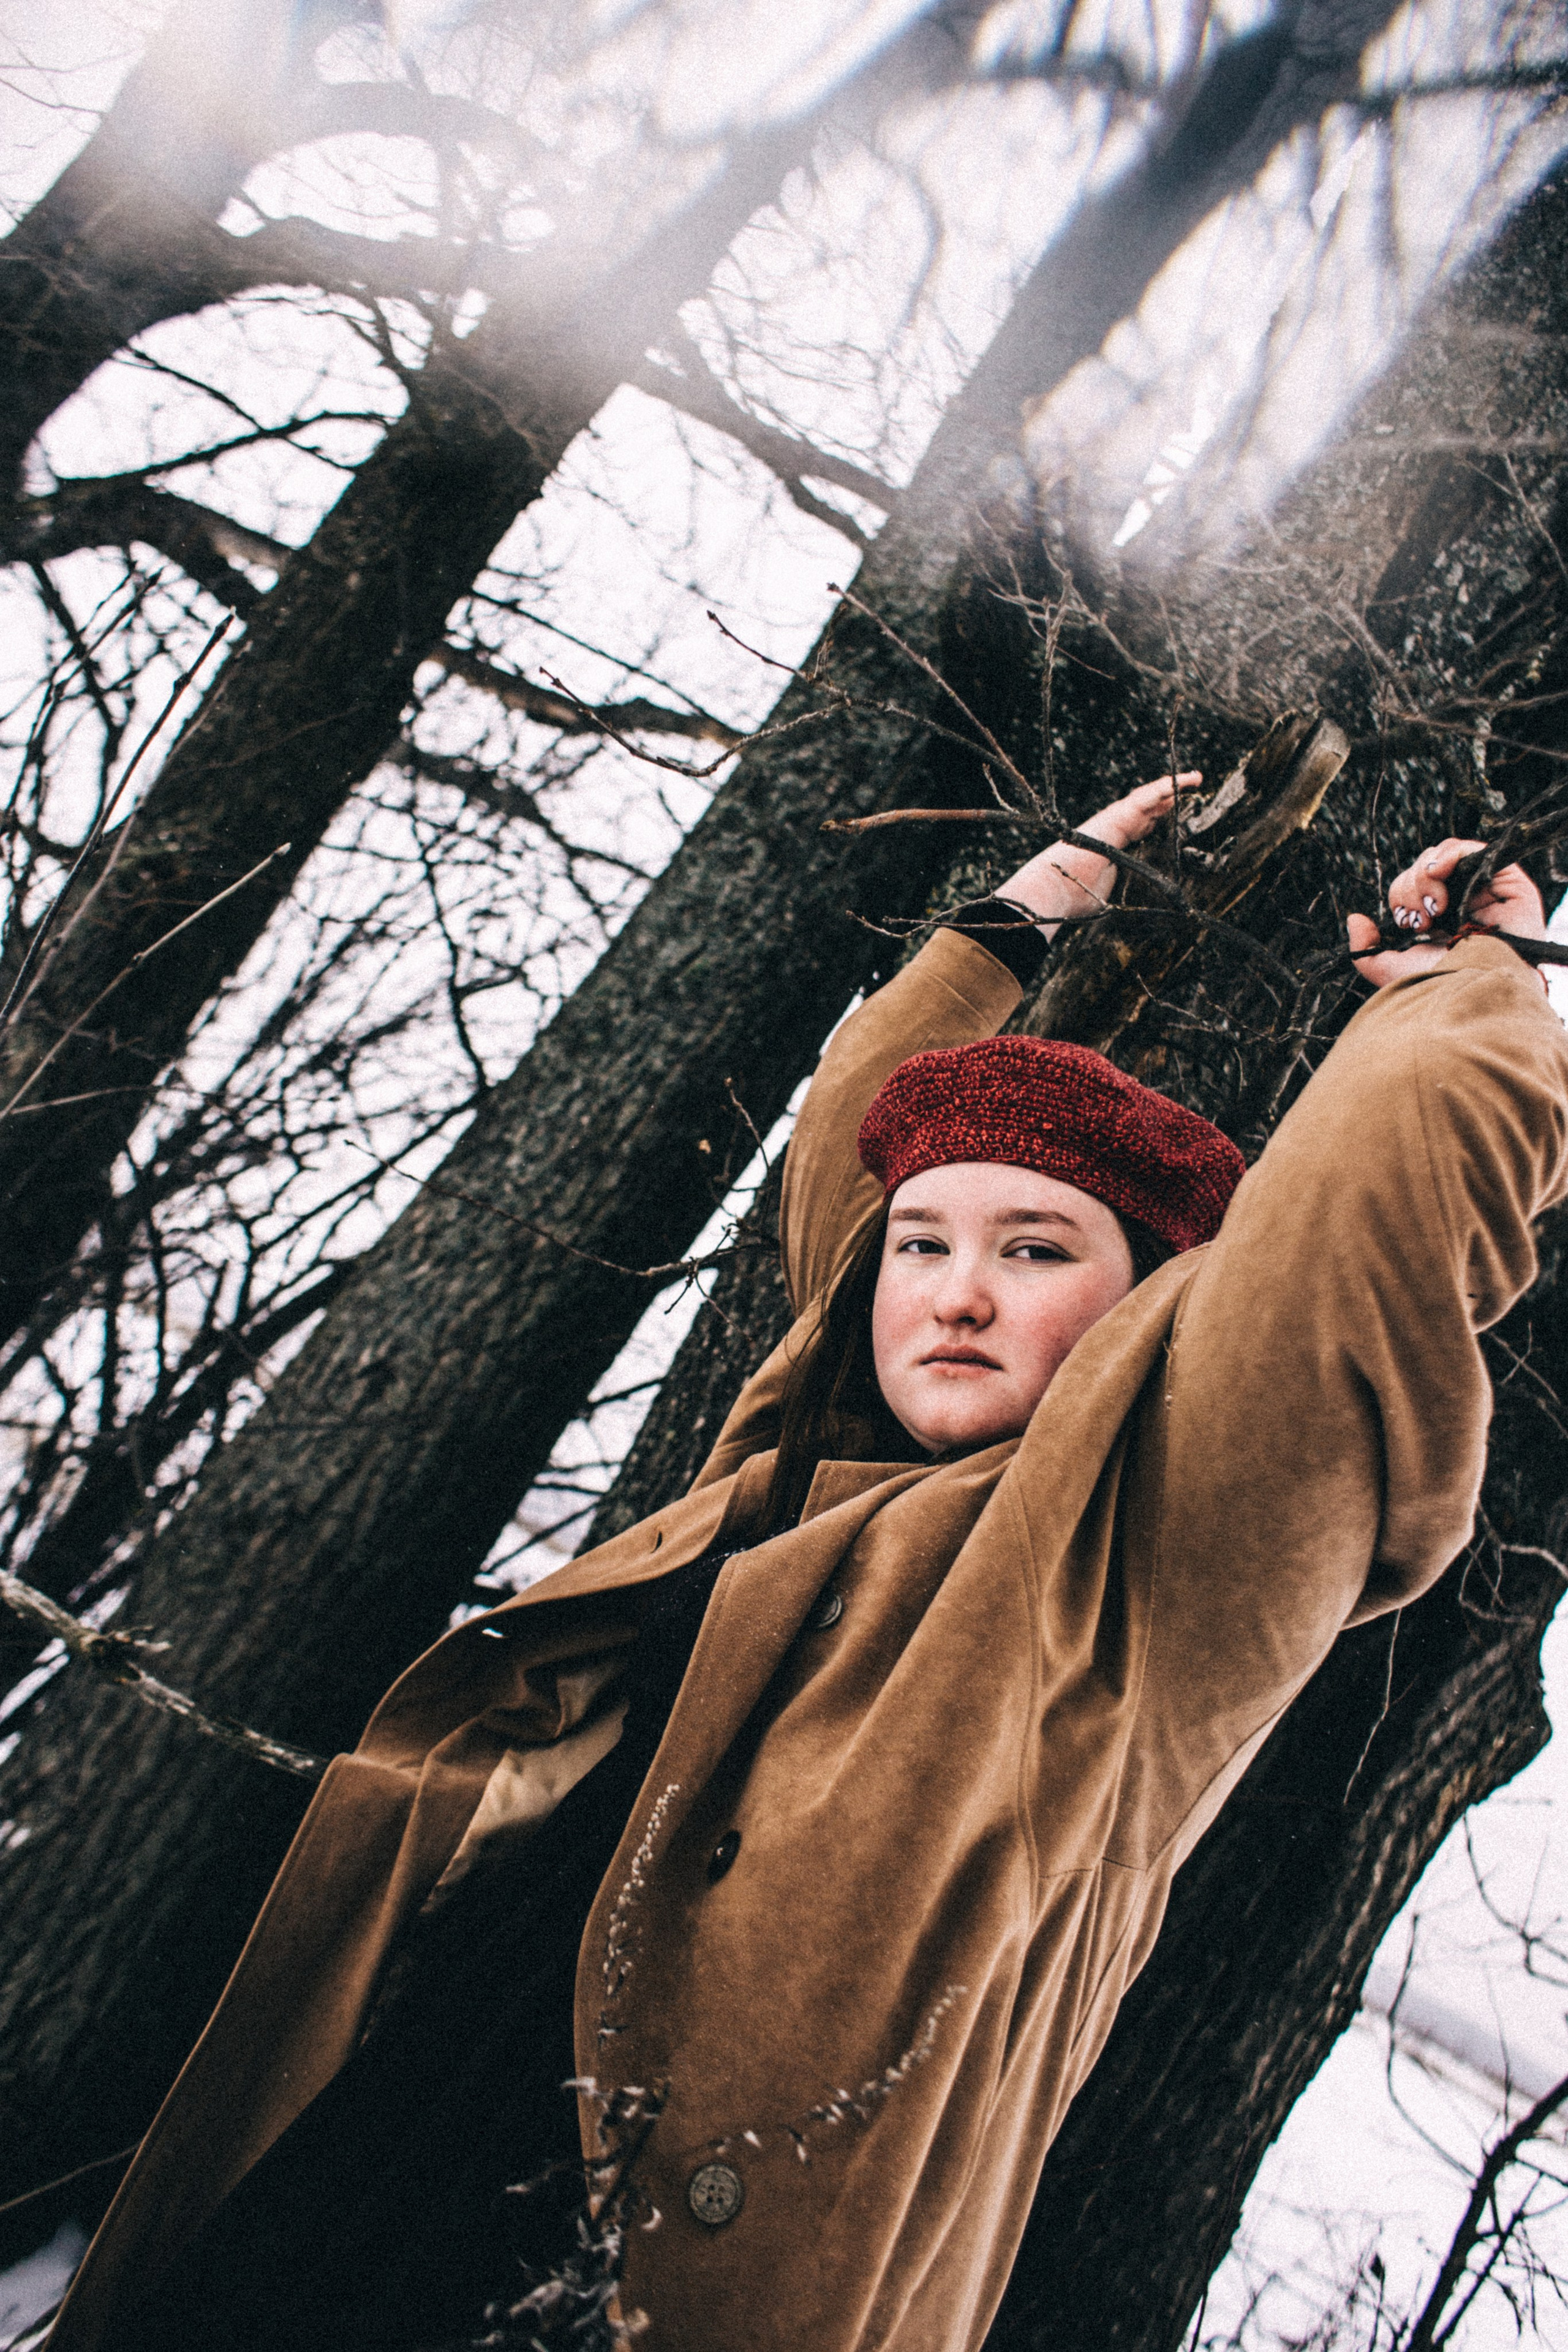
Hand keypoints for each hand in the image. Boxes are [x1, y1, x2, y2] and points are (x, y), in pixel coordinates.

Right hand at [998, 772, 1201, 930]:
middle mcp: (1113, 829)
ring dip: (1171, 788)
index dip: (1158, 820)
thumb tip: (1150, 911)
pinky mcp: (1115, 816)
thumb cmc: (1073, 899)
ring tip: (1194, 779)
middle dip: (1169, 801)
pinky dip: (1165, 788)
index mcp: (1111, 846)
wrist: (1052, 890)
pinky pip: (1145, 798)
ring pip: (1147, 799)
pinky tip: (1182, 782)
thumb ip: (1126, 892)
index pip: (1140, 828)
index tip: (1175, 818)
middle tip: (1190, 792)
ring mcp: (1112, 820)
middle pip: (1147, 811)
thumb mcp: (1110, 896)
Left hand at [1347, 838, 1547, 990]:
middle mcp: (1461, 900)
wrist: (1479, 990)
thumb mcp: (1392, 972)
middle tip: (1425, 920)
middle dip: (1412, 890)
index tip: (1410, 924)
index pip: (1409, 887)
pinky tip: (1439, 873)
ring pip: (1442, 855)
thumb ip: (1367, 951)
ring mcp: (1485, 889)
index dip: (1400, 897)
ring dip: (1426, 877)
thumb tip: (1355, 919)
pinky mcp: (1507, 880)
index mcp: (1438, 919)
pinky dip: (1448, 853)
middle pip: (1423, 868)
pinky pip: (1471, 848)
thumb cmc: (1442, 986)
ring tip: (1436, 907)